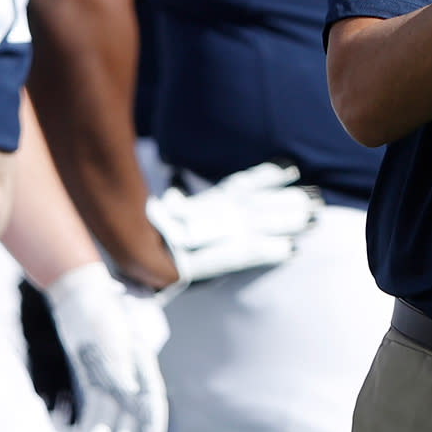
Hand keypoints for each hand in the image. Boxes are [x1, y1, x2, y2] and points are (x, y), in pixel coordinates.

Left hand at [46, 262, 168, 431]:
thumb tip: (128, 393)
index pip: (151, 394)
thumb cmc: (100, 312)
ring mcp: (112, 373)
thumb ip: (120, 365)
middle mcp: (130, 369)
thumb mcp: (110, 337)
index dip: (153, 418)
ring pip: (112, 407)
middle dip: (128, 430)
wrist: (80, 297)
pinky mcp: (95, 375)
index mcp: (142, 359)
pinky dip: (93, 419)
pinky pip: (96, 402)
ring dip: (107, 428)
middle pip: (132, 406)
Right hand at [146, 162, 318, 287]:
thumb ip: (178, 207)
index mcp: (198, 207)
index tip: (291, 168)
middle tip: (319, 200)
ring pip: (253, 224)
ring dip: (285, 222)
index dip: (266, 177)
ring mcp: (200, 236)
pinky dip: (264, 252)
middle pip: (254, 204)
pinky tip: (290, 251)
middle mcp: (203, 217)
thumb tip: (180, 192)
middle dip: (287, 202)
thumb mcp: (163, 221)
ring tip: (315, 219)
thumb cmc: (136, 243)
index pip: (237, 186)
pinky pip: (237, 254)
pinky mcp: (195, 262)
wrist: (112, 263)